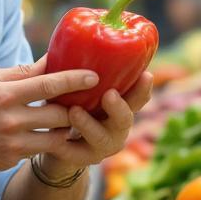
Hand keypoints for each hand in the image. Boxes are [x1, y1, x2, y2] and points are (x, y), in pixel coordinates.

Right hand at [0, 55, 99, 174]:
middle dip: (75, 109)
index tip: (95, 76)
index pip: (49, 84)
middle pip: (59, 114)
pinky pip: (38, 150)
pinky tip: (44, 135)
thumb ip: (19, 73)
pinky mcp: (10, 159)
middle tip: (85, 103)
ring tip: (70, 121)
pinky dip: (44, 142)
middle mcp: (11, 119)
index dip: (75, 79)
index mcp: (5, 94)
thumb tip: (48, 62)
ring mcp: (12, 143)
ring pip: (55, 137)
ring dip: (66, 129)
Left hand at [37, 70, 154, 180]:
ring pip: (103, 138)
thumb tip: (67, 40)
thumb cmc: (68, 105)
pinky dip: (67, 147)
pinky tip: (57, 140)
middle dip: (119, 107)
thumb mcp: (73, 87)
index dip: (143, 88)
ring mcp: (102, 146)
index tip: (145, 74)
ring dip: (89, 125)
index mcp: (119, 106)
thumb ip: (73, 69)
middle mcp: (116, 127)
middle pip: (126, 119)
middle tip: (109, 94)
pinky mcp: (83, 159)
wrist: (55, 142)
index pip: (138, 97)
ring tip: (74, 111)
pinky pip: (77, 155)